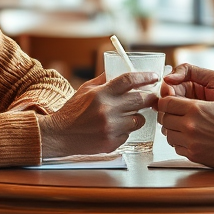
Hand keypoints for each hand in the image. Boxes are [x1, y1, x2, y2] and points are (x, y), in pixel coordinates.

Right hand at [38, 71, 158, 158]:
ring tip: (126, 116)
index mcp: (102, 93)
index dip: (145, 77)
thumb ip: (104, 80)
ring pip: (138, 119)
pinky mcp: (112, 142)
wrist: (59, 135)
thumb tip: (119, 70)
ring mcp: (111, 127)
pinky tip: (113, 129)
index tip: (154, 76)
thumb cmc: (72, 111)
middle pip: (140, 100)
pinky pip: (128, 134)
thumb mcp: (85, 90)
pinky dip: (124, 131)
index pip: (129, 80)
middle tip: (152, 96)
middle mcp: (108, 110)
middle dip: (150, 97)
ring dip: (136, 116)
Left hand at [157, 64, 213, 169]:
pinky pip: (175, 146)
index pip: (164, 103)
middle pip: (164, 118)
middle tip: (183, 111)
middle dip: (171, 113)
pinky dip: (180, 140)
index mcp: (195, 109)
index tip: (176, 100)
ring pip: (168, 134)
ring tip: (189, 123)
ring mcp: (191, 143)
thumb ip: (197, 73)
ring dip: (174, 128)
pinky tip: (194, 135)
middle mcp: (190, 127)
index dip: (169, 99)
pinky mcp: (194, 155)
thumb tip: (172, 74)